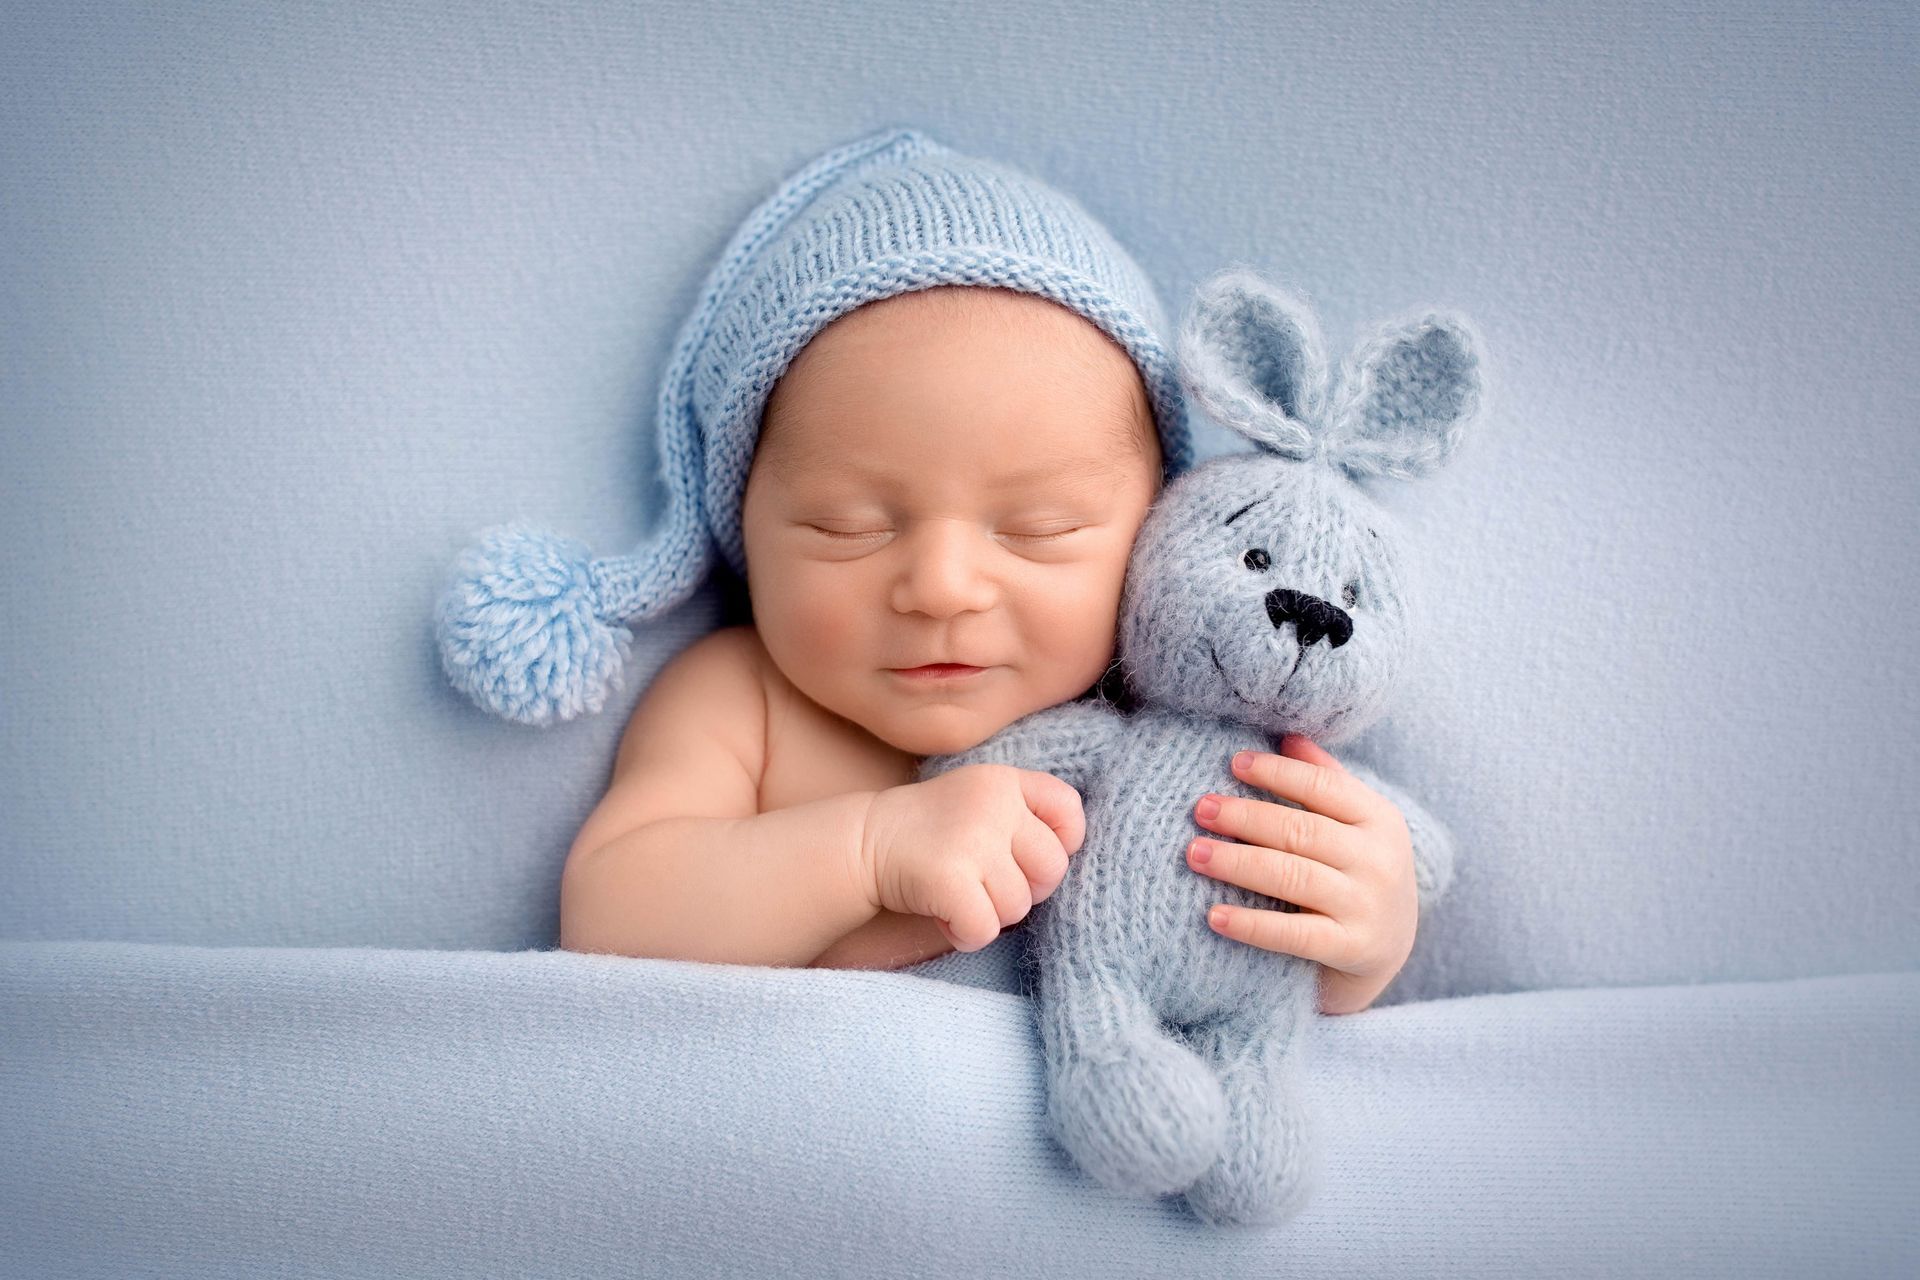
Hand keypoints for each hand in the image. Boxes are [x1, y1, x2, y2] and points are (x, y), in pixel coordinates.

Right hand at [859, 765, 1085, 953]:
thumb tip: (1068, 858)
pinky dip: (966, 935)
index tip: (1029, 857)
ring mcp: (972, 841)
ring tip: (958, 895)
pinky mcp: (949, 878)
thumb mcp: (978, 798)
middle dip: (1026, 890)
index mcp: (1004, 782)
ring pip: (1018, 907)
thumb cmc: (930, 830)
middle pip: (1052, 870)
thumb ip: (1023, 815)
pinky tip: (945, 915)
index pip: (1069, 809)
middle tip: (987, 885)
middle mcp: (994, 805)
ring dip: (990, 915)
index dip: (1063, 842)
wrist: (863, 841)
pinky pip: (986, 930)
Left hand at [1186, 734, 1417, 1015]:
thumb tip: (1287, 736)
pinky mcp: (1349, 948)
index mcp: (1380, 819)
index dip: (1277, 773)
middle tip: (1200, 809)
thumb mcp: (1356, 825)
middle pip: (1301, 830)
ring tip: (1194, 853)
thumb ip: (1325, 780)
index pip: (1323, 786)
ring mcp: (1365, 907)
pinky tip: (1213, 916)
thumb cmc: (1357, 872)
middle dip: (1245, 817)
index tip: (1232, 763)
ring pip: (1291, 877)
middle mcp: (1378, 861)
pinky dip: (1250, 925)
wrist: (1388, 949)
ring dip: (1237, 863)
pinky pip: (1292, 935)